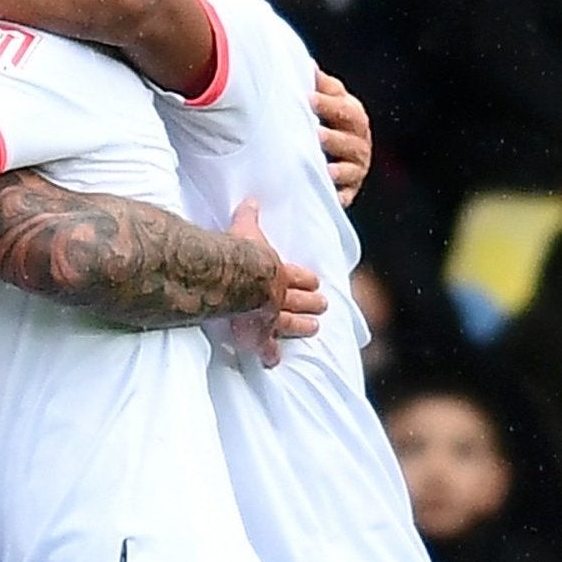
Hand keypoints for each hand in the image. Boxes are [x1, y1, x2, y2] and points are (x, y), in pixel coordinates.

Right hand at [227, 199, 324, 365]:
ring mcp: (271, 316)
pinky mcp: (257, 334)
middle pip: (301, 300)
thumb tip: (251, 199)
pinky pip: (265, 347)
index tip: (315, 283)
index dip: (307, 280)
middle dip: (312, 303)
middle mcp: (280, 295)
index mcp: (280, 272)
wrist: (239, 278)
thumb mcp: (245, 229)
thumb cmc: (241, 254)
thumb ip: (248, 216)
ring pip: (291, 323)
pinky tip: (272, 361)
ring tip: (313, 328)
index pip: (298, 276)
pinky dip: (269, 354)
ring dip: (302, 326)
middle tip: (323, 305)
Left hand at [312, 68, 371, 207]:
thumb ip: (319, 86)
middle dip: (334, 135)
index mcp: (352, 116)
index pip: (344, 108)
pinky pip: (348, 193)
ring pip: (351, 166)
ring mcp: (357, 166)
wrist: (337, 154)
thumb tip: (307, 64)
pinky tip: (332, 194)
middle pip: (351, 138)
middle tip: (315, 134)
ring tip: (325, 169)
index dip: (326, 103)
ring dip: (339, 167)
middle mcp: (359, 140)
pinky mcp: (350, 188)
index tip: (306, 99)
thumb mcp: (326, 101)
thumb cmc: (328, 122)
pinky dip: (341, 194)